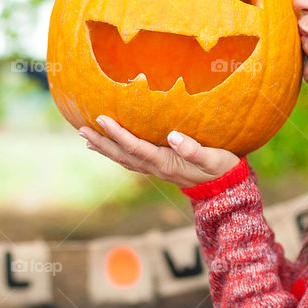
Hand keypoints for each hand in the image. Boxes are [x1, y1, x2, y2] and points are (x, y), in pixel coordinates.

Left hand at [78, 115, 241, 189]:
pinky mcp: (160, 167)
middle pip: (122, 154)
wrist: (226, 189)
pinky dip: (116, 152)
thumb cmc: (222, 169)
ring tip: (86, 137)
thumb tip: (174, 136)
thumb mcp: (213, 159)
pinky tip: (109, 147)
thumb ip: (194, 149)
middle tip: (81, 128)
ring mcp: (156, 169)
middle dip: (102, 141)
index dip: (118, 133)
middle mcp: (156, 167)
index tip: (101, 118)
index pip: (135, 146)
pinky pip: (132, 160)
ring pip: (124, 158)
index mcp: (165, 162)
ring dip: (105, 148)